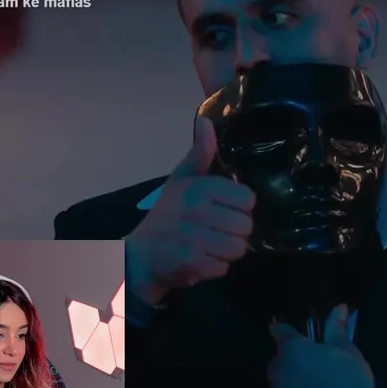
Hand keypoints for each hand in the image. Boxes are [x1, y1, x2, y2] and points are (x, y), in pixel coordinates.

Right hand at [124, 117, 255, 306]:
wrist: (139, 254)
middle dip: (234, 233)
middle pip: (246, 226)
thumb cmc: (167, 213)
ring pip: (239, 248)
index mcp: (200, 187)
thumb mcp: (182, 180)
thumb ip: (200, 153)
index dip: (239, 208)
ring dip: (226, 252)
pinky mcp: (191, 261)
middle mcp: (198, 209)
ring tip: (209, 246)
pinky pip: (224, 267)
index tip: (222, 210)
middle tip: (214, 231)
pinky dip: (215, 268)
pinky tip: (200, 259)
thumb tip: (206, 119)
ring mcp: (194, 236)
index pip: (248, 200)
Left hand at [267, 305, 373, 387]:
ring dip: (290, 378)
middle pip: (279, 357)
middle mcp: (277, 370)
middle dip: (292, 358)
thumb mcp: (349, 353)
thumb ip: (337, 330)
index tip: (296, 334)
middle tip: (315, 365)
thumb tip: (339, 308)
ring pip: (278, 379)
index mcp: (293, 350)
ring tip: (313, 387)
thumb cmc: (349, 386)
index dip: (287, 330)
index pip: (280, 330)